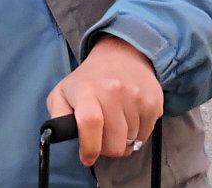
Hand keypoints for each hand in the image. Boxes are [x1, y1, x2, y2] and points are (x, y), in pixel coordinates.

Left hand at [44, 36, 163, 167]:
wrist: (122, 55)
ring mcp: (136, 95)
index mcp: (87, 89)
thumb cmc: (89, 81)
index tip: (87, 157)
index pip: (90, 123)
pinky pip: (146, 135)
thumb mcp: (63, 93)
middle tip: (102, 136)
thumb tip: (59, 135)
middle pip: (114, 143)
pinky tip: (129, 117)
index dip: (89, 147)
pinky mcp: (153, 101)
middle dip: (106, 148)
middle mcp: (113, 90)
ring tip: (116, 122)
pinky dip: (137, 133)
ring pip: (131, 142)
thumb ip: (58, 116)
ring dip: (122, 139)